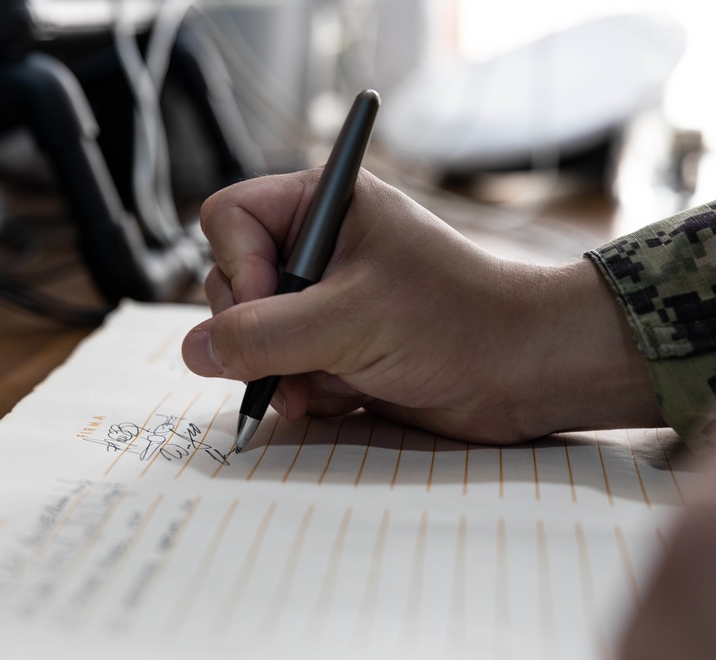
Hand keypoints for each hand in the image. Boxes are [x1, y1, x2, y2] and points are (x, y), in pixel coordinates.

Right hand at [182, 169, 661, 442]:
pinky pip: (284, 369)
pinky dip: (305, 392)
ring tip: (328, 387)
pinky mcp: (336, 347)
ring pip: (254, 335)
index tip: (272, 309)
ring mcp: (326, 300)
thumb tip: (194, 351)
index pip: (229, 217)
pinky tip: (347, 397)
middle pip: (233, 282)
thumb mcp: (350, 320)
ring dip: (282, 371)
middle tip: (296, 363)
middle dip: (260, 333)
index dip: (237, 267)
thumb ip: (264, 335)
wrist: (522, 374)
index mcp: (324, 205)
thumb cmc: (455, 321)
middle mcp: (320, 248)